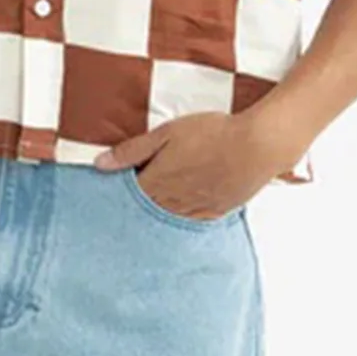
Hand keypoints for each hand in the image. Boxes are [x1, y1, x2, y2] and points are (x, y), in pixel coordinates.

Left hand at [94, 113, 272, 220]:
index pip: (127, 196)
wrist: (257, 145)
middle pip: (145, 211)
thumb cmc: (212, 133)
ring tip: (148, 214)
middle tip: (123, 210)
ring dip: (155, 218)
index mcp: (157, 182)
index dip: (117, 194)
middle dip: (134, 209)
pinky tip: (176, 218)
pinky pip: (191, 222)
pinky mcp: (215, 211)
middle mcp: (172, 202)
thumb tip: (99, 164)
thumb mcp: (166, 132)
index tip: (108, 193)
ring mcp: (195, 210)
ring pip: (166, 219)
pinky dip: (180, 220)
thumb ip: (132, 150)